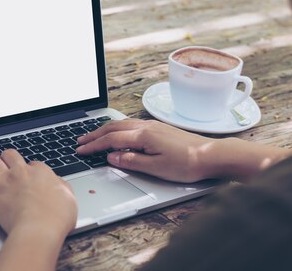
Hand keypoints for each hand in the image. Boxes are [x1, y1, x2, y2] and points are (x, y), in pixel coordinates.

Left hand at [0, 149, 77, 237]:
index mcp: (41, 172)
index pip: (33, 164)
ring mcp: (5, 181)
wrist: (39, 229)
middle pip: (10, 154)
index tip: (28, 178)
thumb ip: (63, 188)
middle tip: (5, 165)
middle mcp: (22, 172)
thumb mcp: (69, 199)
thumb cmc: (56, 218)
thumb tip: (59, 184)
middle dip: (7, 158)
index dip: (30, 170)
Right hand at [77, 119, 291, 181]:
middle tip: (80, 140)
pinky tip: (117, 133)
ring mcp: (153, 125)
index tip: (80, 149)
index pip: (111, 139)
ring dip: (105, 129)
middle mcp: (146, 126)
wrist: (211, 154)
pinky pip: (131, 124)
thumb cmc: (187, 163)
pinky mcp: (159, 128)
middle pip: (113, 127)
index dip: (94, 145)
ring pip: (122, 123)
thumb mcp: (156, 168)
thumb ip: (131, 161)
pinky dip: (117, 128)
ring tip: (93, 136)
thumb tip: (112, 157)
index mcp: (143, 135)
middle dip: (94, 134)